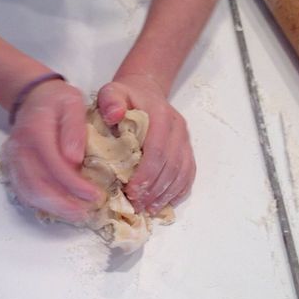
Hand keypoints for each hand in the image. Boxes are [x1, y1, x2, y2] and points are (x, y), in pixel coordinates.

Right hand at [0, 79, 103, 222]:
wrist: (32, 97)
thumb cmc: (57, 100)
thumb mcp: (73, 103)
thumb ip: (74, 129)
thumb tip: (75, 159)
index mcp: (35, 131)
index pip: (53, 164)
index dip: (74, 184)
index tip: (95, 195)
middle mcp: (20, 148)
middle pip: (37, 184)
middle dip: (63, 204)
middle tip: (86, 213)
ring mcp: (13, 160)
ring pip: (29, 192)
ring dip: (52, 208)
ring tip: (76, 214)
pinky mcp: (13, 168)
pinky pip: (23, 191)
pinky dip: (41, 204)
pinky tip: (59, 208)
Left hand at [97, 74, 195, 213]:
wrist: (145, 89)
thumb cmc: (125, 96)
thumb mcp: (112, 92)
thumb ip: (110, 101)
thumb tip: (114, 115)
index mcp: (160, 116)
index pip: (157, 151)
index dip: (146, 175)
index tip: (131, 192)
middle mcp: (177, 128)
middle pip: (170, 165)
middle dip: (154, 189)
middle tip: (137, 206)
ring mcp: (185, 139)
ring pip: (182, 172)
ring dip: (166, 194)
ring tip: (148, 209)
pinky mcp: (187, 148)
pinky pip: (188, 173)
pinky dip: (178, 191)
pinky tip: (164, 203)